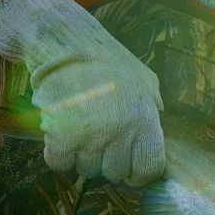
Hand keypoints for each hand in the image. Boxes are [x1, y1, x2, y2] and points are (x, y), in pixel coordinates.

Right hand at [0, 0, 165, 185]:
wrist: (65, 42)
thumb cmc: (106, 60)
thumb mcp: (144, 80)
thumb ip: (153, 109)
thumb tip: (156, 134)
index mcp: (145, 120)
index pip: (148, 170)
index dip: (137, 172)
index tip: (128, 164)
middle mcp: (120, 133)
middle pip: (114, 173)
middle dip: (106, 160)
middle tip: (97, 138)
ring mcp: (90, 137)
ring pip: (86, 170)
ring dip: (81, 156)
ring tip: (78, 129)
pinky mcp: (60, 137)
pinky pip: (60, 164)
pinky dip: (57, 154)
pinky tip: (60, 134)